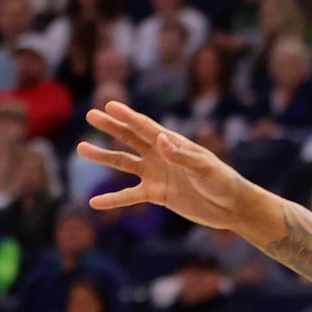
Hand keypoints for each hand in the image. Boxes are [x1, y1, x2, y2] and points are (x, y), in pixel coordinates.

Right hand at [77, 100, 250, 226]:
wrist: (230, 206)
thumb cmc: (221, 180)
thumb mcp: (202, 167)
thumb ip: (180, 155)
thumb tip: (160, 140)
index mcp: (172, 142)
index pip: (145, 127)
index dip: (127, 116)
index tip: (109, 105)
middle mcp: (160, 155)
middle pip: (130, 138)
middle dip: (111, 127)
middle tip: (90, 115)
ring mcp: (156, 174)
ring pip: (124, 163)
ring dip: (104, 157)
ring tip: (81, 148)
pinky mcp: (157, 194)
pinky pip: (130, 196)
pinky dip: (113, 199)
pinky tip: (94, 202)